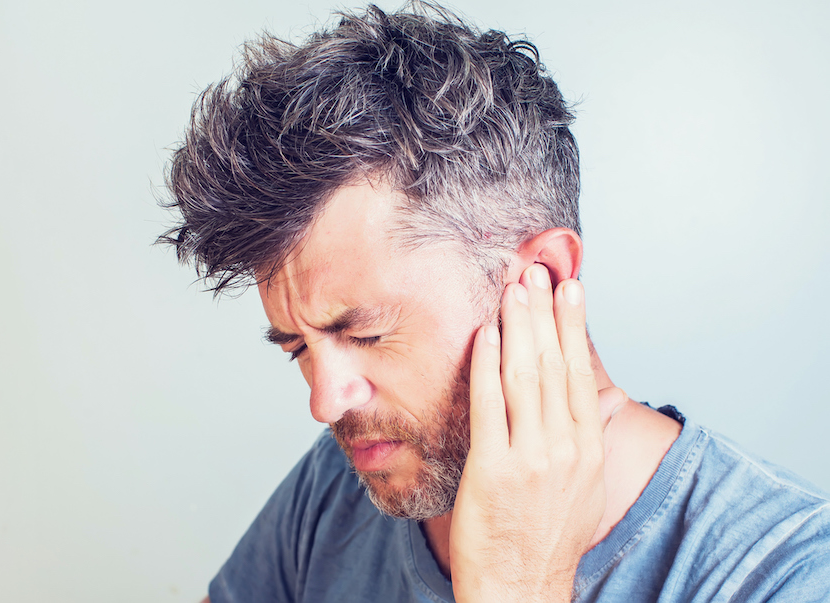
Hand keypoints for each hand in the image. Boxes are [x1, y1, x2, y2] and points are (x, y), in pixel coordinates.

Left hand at [449, 265, 605, 601]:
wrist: (522, 587)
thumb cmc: (548, 538)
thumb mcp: (583, 487)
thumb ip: (580, 441)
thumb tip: (576, 403)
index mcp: (587, 449)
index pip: (581, 372)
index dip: (574, 325)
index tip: (570, 287)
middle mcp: (565, 447)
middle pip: (554, 364)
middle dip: (544, 312)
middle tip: (536, 271)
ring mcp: (530, 457)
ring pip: (525, 376)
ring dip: (518, 327)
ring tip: (513, 289)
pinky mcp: (493, 468)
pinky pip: (489, 405)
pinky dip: (486, 365)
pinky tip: (484, 334)